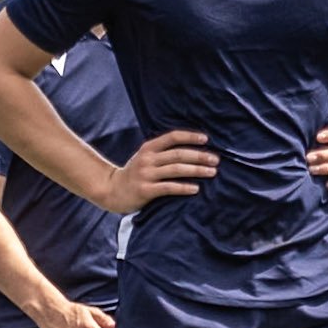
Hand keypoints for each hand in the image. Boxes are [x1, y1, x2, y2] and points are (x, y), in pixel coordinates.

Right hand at [97, 130, 215, 213]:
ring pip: (176, 170)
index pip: (172, 137)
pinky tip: (196, 188)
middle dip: (199, 156)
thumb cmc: (134, 174)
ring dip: (196, 170)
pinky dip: (184, 187)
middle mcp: (147, 159)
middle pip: (178, 154)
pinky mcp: (145, 190)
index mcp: (148, 148)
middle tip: (216, 160)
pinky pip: (168, 187)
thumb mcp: (144, 158)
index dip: (190, 137)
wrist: (111, 190)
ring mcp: (145, 174)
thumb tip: (191, 150)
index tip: (206, 140)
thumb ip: (162, 152)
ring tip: (212, 173)